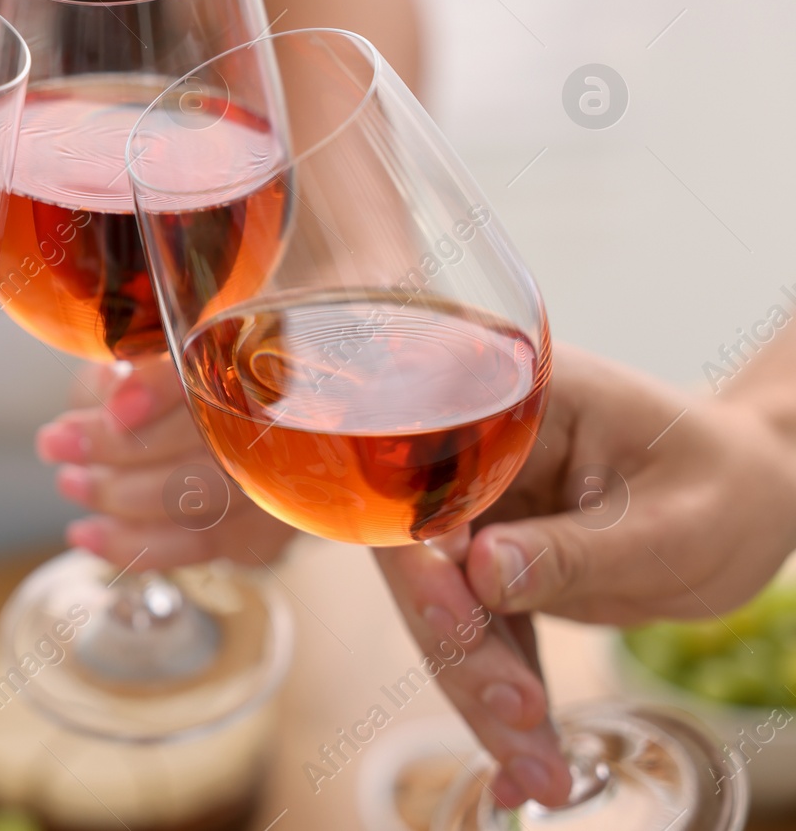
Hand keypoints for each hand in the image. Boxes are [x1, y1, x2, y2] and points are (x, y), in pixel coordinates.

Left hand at [37, 358, 295, 568]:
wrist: (218, 439)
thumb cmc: (168, 394)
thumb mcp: (141, 365)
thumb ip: (130, 374)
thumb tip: (117, 401)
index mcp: (248, 363)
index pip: (208, 375)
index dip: (159, 390)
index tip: (114, 407)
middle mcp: (276, 423)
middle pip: (198, 443)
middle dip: (118, 447)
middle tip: (57, 443)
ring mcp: (273, 483)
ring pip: (195, 498)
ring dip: (118, 496)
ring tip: (69, 481)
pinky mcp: (260, 533)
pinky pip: (193, 546)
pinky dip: (133, 544)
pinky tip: (88, 535)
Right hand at [377, 344, 795, 805]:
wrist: (750, 502)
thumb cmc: (727, 487)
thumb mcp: (670, 524)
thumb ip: (576, 549)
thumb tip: (481, 574)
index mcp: (508, 403)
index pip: (428, 476)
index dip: (426, 551)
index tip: (460, 621)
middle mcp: (471, 452)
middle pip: (422, 552)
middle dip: (460, 644)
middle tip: (515, 714)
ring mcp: (474, 510)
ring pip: (443, 606)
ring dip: (480, 691)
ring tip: (536, 770)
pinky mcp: (486, 563)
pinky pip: (476, 634)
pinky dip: (500, 697)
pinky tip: (523, 760)